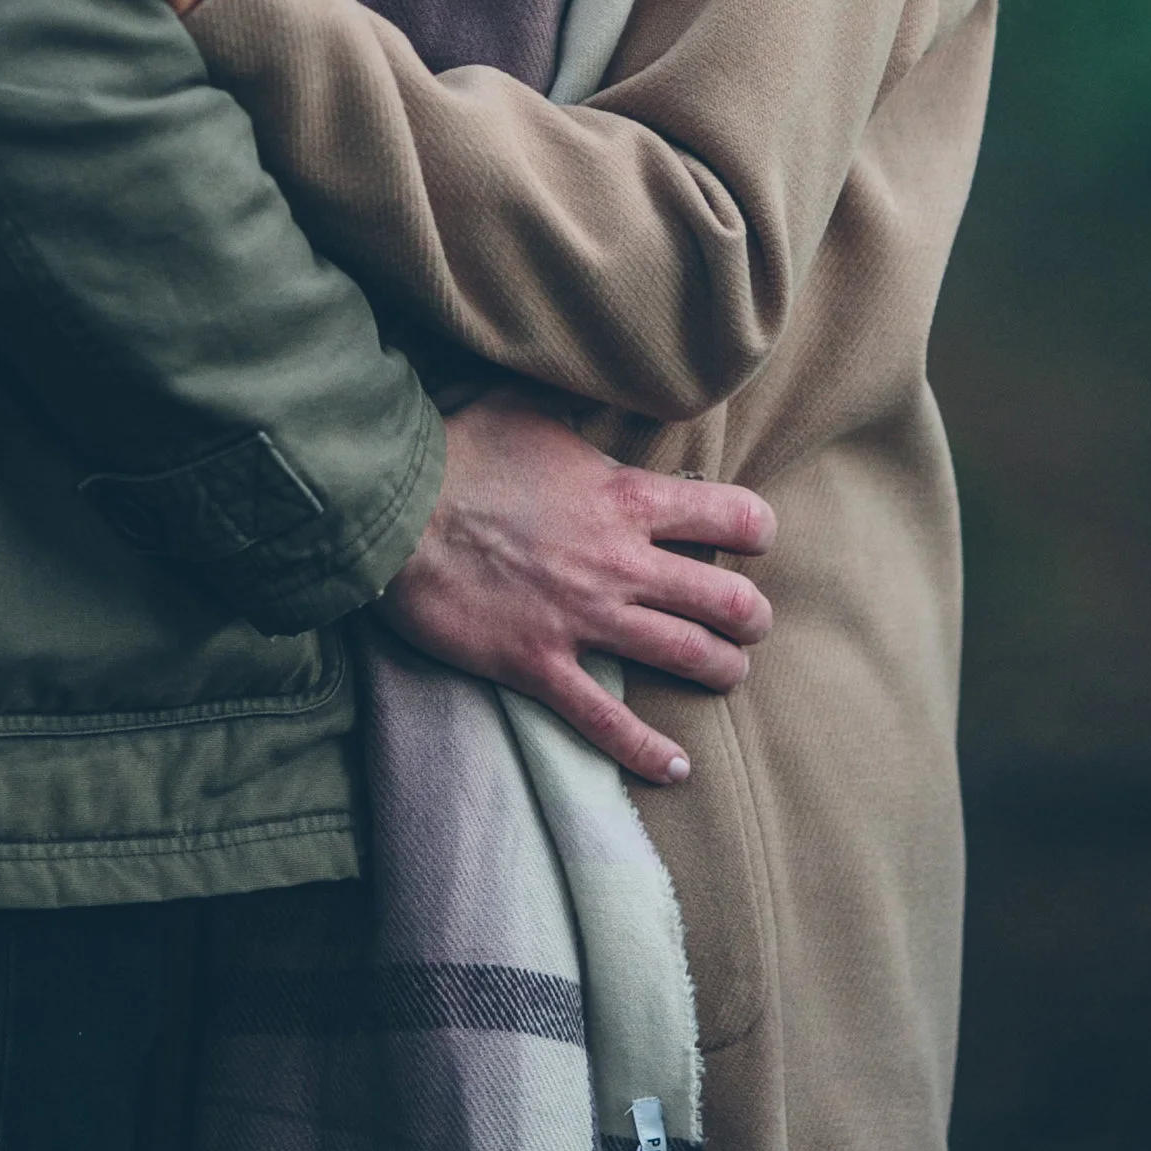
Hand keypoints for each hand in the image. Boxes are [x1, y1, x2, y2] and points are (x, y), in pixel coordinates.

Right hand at [382, 391, 775, 786]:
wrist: (393, 513)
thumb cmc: (459, 452)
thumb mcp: (525, 407)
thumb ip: (573, 407)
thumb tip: (588, 383)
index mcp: (625, 497)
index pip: (732, 516)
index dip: (757, 530)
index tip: (753, 539)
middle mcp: (620, 563)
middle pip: (727, 601)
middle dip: (752, 616)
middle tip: (750, 620)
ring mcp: (583, 619)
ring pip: (688, 658)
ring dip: (723, 670)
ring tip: (729, 672)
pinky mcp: (540, 664)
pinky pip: (607, 720)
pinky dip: (647, 751)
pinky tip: (676, 768)